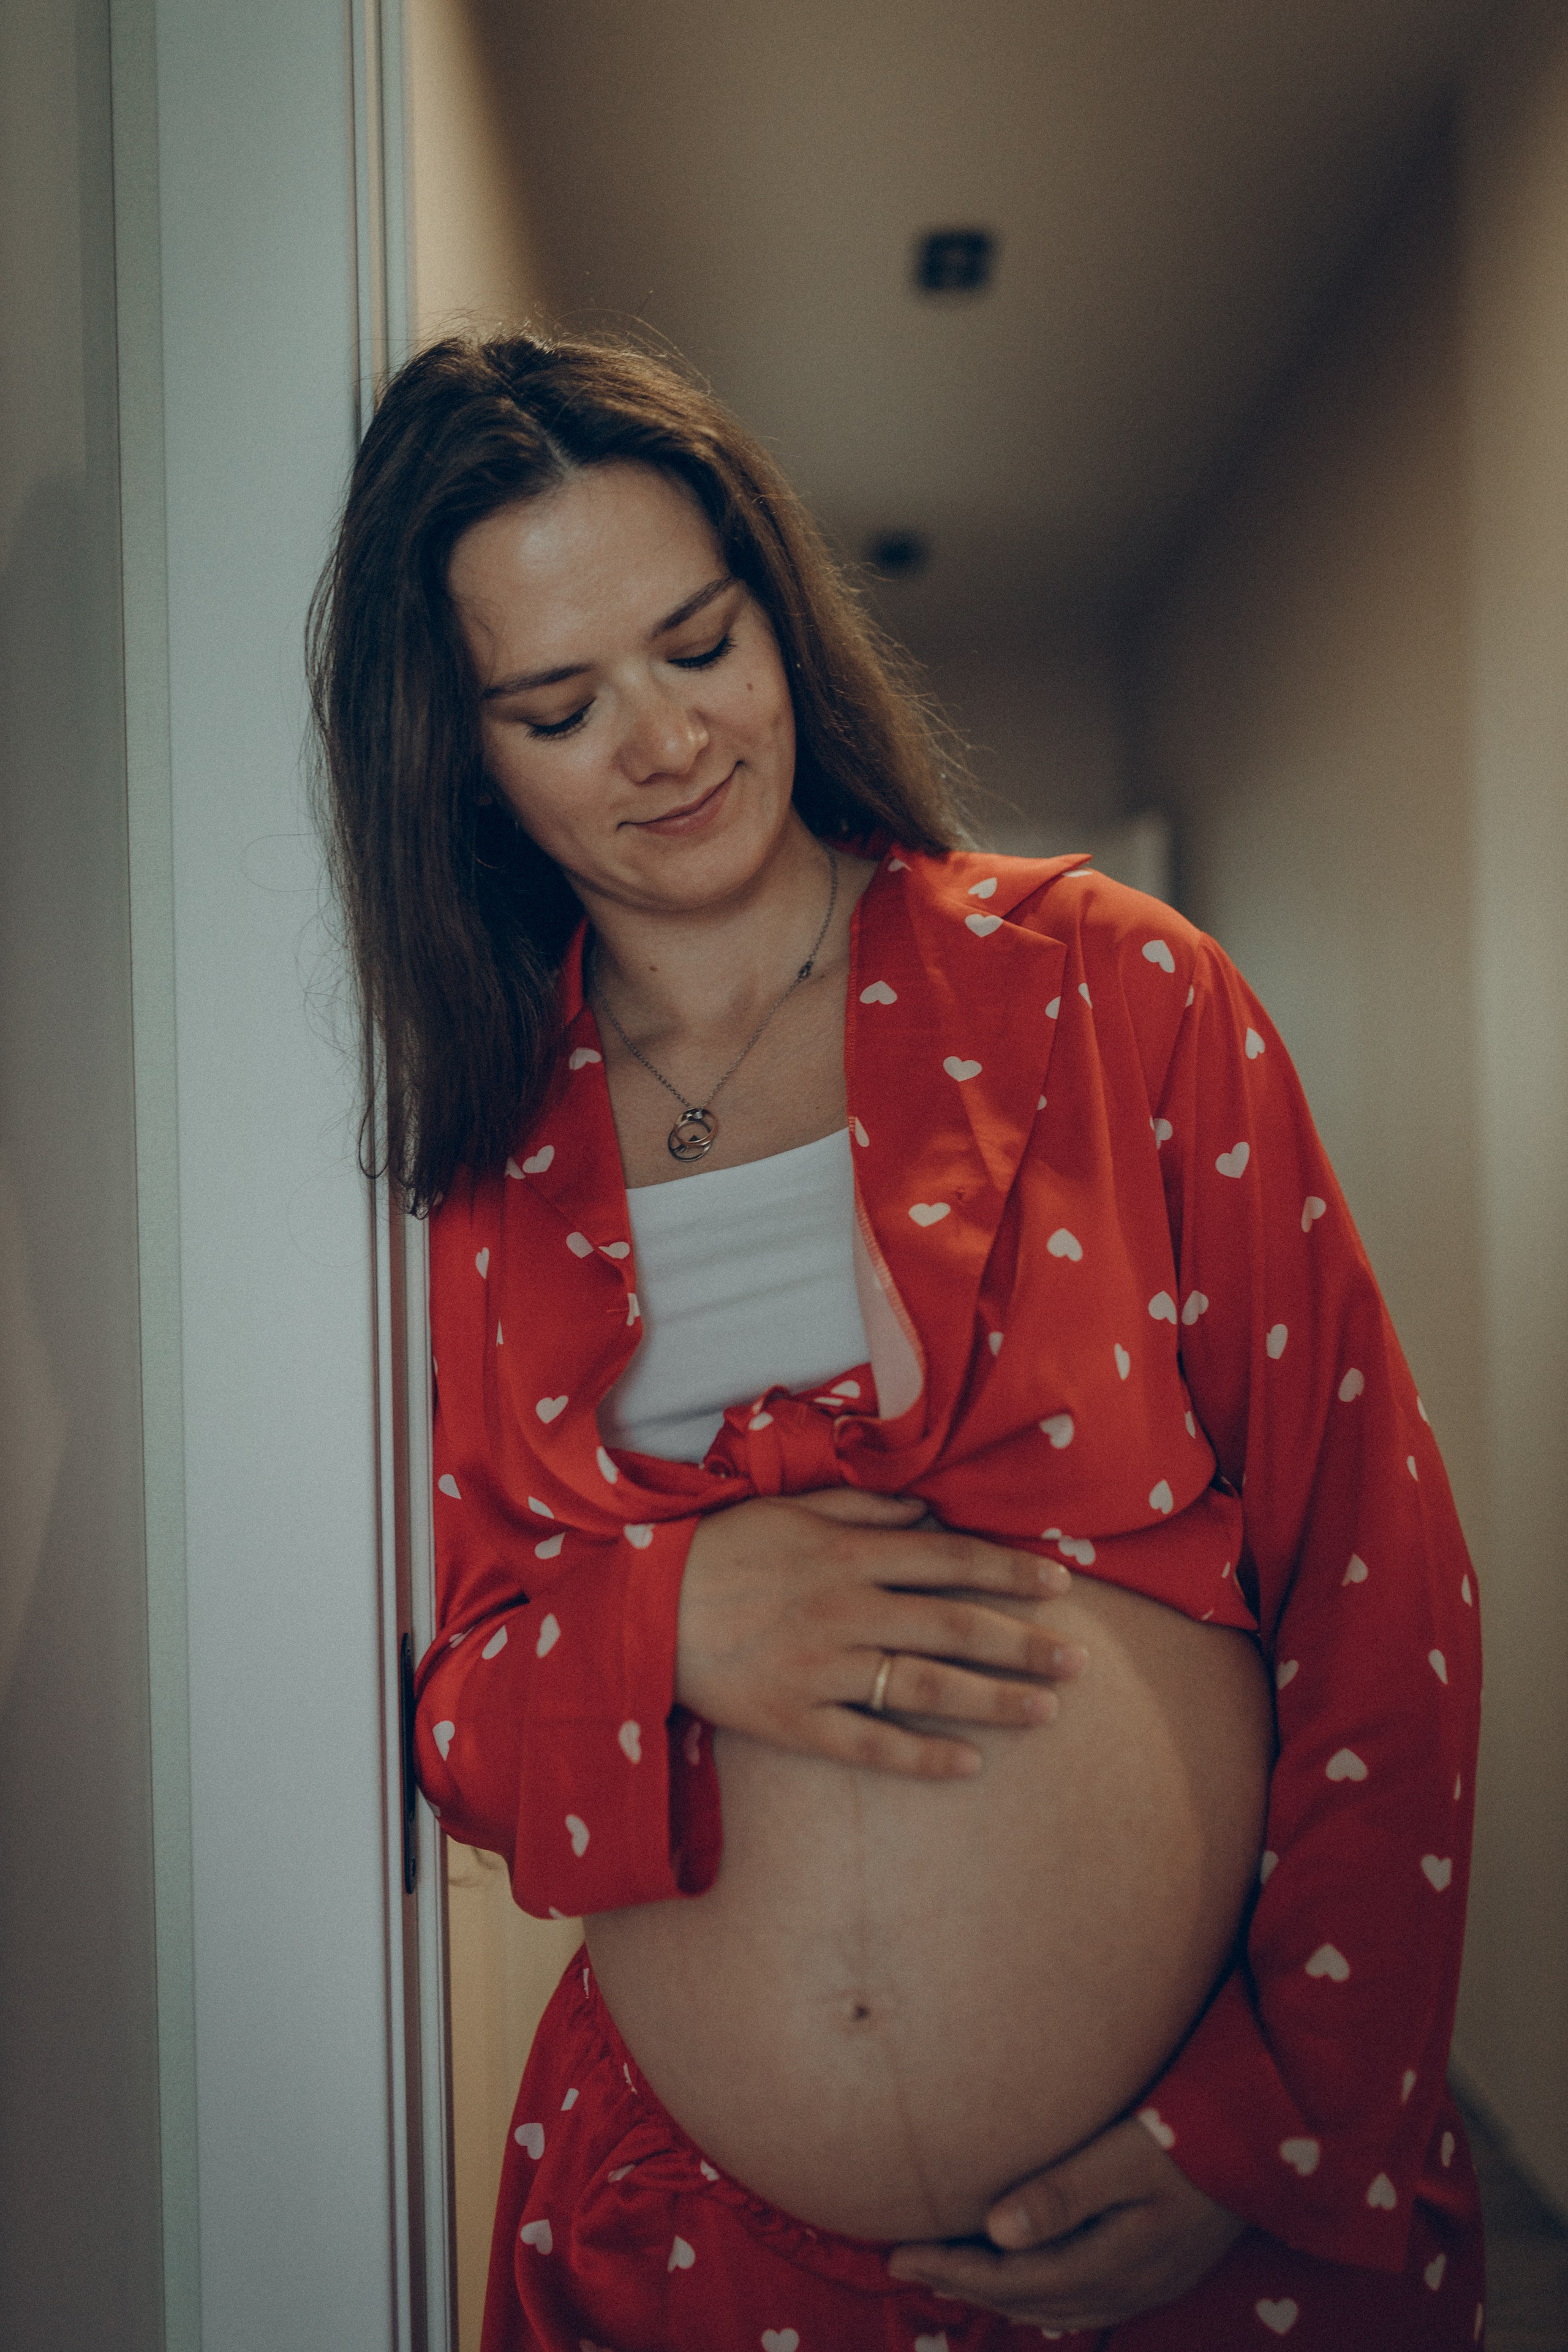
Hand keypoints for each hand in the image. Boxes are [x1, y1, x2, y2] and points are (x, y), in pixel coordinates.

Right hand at [676, 1487, 1084, 1777]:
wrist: (639, 1609)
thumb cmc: (719, 1551)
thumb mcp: (790, 1511)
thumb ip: (864, 1510)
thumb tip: (929, 1510)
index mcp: (847, 1556)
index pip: (949, 1561)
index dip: (1009, 1571)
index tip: (1060, 1583)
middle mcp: (845, 1611)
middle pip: (953, 1627)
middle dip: (1023, 1643)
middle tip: (1079, 1661)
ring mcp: (822, 1669)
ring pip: (924, 1687)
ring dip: (992, 1700)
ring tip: (1046, 1712)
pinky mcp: (794, 1720)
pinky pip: (868, 1744)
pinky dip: (921, 1756)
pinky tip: (969, 1765)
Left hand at [886, 2113, 1244, 2330]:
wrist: (1269, 2147)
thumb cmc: (1193, 2136)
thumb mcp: (1127, 2155)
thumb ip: (1063, 2192)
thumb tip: (995, 2230)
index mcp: (1110, 2262)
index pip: (1009, 2278)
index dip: (950, 2269)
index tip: (896, 2253)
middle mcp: (1123, 2287)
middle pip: (1025, 2298)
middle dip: (961, 2283)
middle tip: (903, 2262)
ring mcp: (1142, 2287)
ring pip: (1051, 2307)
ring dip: (996, 2293)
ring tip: (948, 2271)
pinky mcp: (1155, 2273)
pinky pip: (1078, 2301)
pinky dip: (1037, 2293)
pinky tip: (1021, 2277)